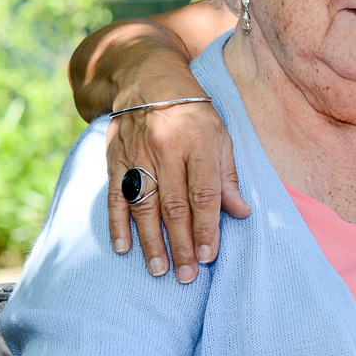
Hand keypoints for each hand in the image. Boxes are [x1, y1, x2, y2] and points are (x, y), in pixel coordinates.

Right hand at [106, 79, 249, 282]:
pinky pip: (115, 195)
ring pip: (145, 205)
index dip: (206, 227)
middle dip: (181, 243)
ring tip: (159, 269)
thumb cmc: (194, 113)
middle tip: (187, 276)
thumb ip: (228, 176)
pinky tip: (124, 248)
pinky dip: (118, 223)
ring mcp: (137, 154)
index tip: (208, 256)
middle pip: (174, 205)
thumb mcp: (221, 136)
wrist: (147, 79)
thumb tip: (241, 213)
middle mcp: (166, 149)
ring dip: (151, 241)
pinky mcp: (114, 158)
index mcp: (199, 143)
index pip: (203, 193)